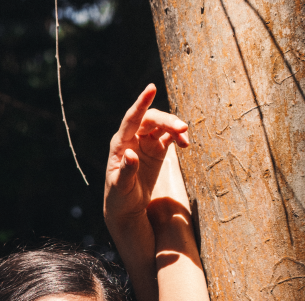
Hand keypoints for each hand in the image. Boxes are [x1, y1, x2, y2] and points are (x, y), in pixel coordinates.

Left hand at [104, 85, 188, 244]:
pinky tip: (185, 144)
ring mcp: (145, 142)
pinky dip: (178, 137)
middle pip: (151, 120)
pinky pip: (169, 137)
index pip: (131, 119)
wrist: (127, 208)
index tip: (151, 88)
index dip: (141, 103)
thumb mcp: (120, 188)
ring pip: (161, 126)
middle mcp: (133, 138)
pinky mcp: (157, 150)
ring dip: (174, 128)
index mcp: (120, 143)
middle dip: (166, 120)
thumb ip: (126, 172)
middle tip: (182, 129)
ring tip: (185, 138)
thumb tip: (130, 154)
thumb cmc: (119, 199)